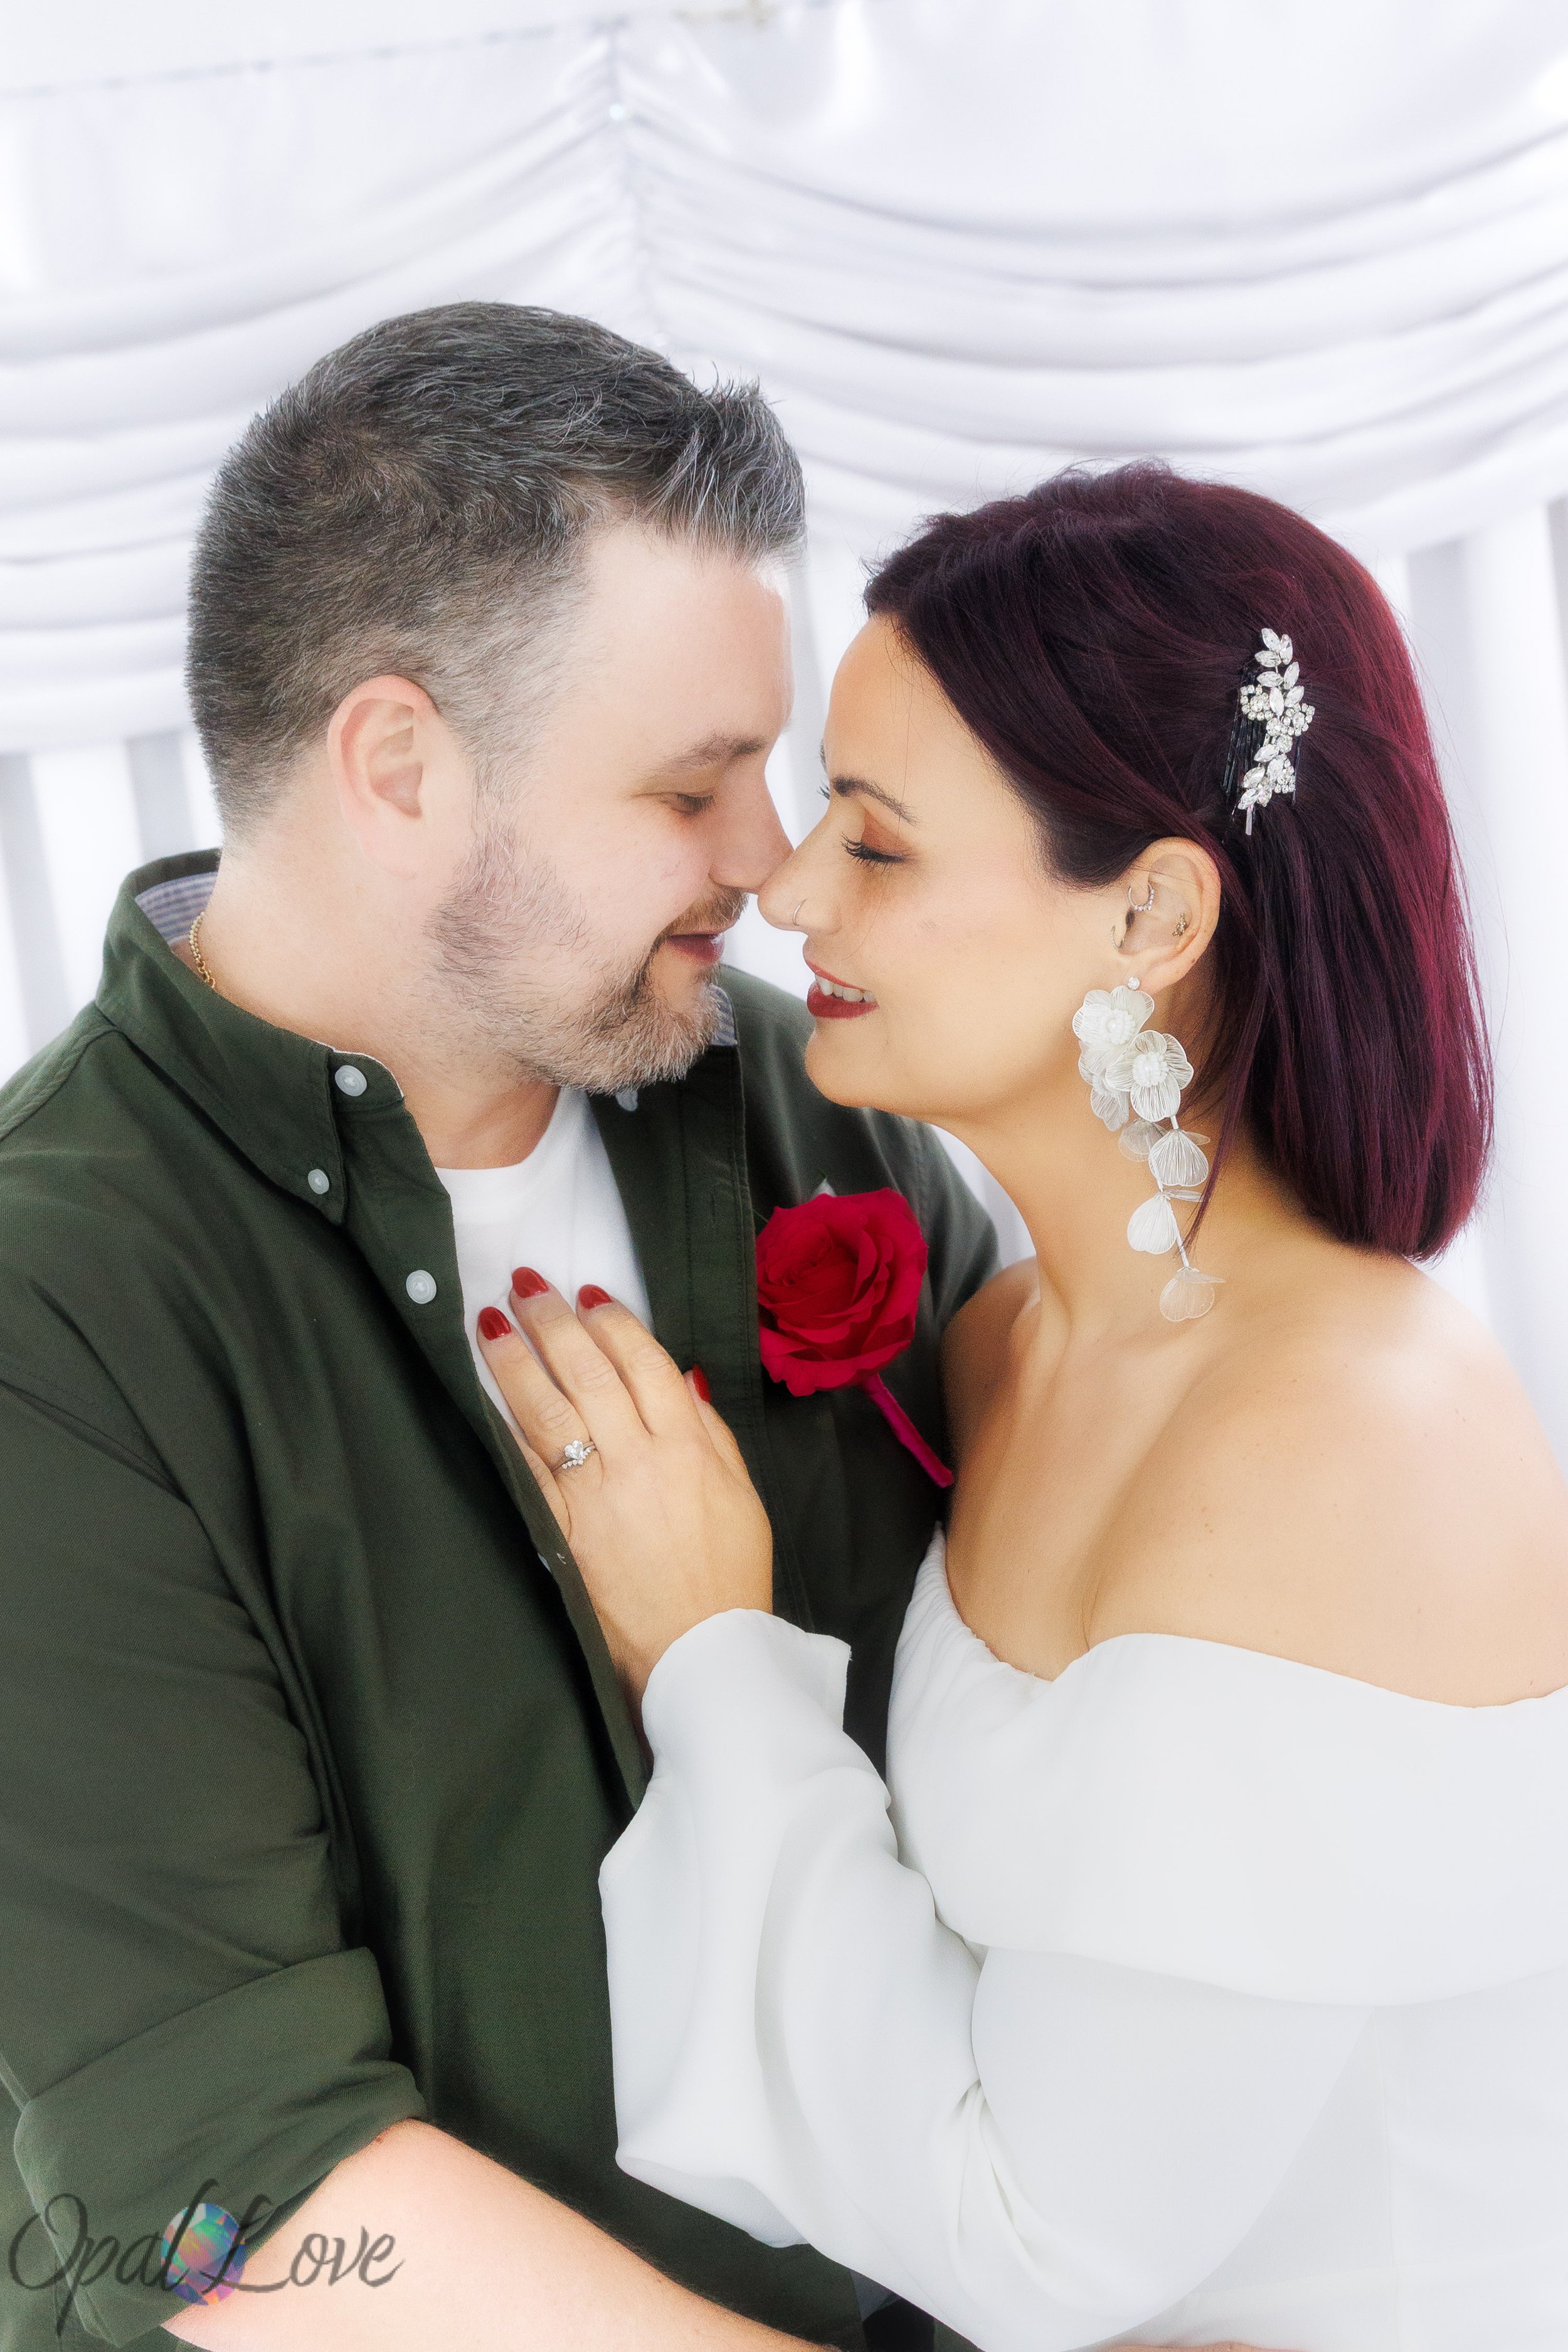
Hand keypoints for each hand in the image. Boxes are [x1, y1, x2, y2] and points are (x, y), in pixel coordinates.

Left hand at [478, 1275, 772, 1702]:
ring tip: (490, 1321)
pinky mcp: (564, 1531)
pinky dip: (505, 1428)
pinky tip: (484, 1394)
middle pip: (590, 1375)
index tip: (590, 1291)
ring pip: (550, 1412)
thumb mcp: (743, 1496)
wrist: (699, 1654)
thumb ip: (711, 1431)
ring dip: (517, 1361)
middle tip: (527, 1284)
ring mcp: (597, 1497)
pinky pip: (529, 1469)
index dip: (615, 1322)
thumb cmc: (727, 1577)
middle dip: (554, 1322)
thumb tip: (683, 1376)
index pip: (646, 1364)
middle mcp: (640, 1462)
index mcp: (689, 1449)